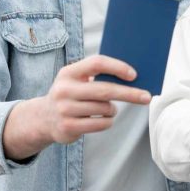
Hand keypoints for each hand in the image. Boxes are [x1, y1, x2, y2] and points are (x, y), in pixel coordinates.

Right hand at [3, 55, 149, 159]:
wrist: (43, 119)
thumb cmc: (71, 95)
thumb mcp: (77, 80)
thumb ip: (98, 76)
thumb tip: (134, 77)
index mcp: (68, 73)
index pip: (96, 63)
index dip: (117, 67)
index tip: (134, 75)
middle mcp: (64, 90)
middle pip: (105, 90)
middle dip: (129, 93)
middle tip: (146, 96)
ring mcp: (64, 110)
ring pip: (105, 109)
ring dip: (113, 109)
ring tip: (107, 108)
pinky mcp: (68, 127)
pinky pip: (101, 124)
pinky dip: (108, 121)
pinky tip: (101, 119)